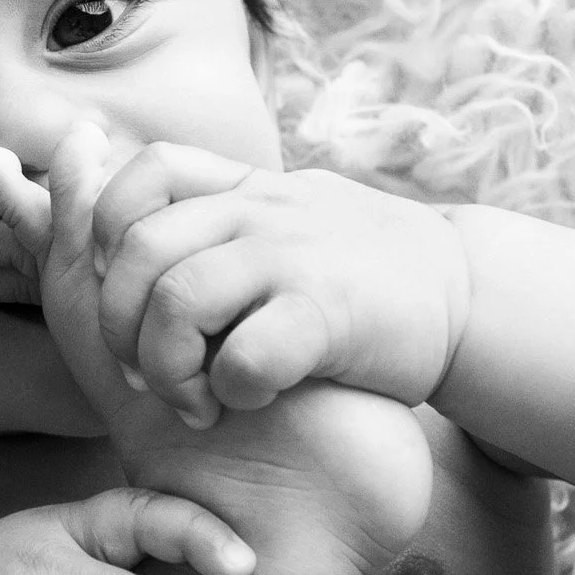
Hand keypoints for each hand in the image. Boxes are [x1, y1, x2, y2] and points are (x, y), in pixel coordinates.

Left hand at [0, 138, 470, 427]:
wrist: (467, 294)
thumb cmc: (362, 269)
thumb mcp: (289, 214)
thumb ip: (225, 207)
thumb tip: (134, 199)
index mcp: (247, 189)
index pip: (144, 174)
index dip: (108, 232)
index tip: (126, 291)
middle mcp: (262, 213)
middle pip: (137, 249)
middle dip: (119, 324)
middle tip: (145, 373)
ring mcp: (294, 259)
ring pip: (176, 301)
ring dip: (166, 367)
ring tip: (194, 400)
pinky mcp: (329, 316)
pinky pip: (245, 355)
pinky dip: (230, 389)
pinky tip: (247, 400)